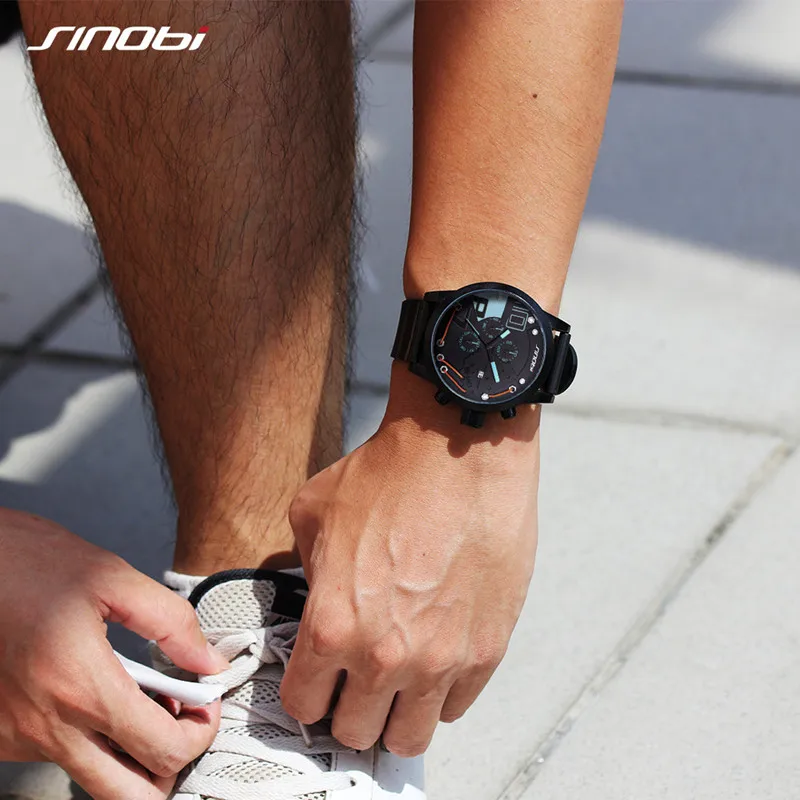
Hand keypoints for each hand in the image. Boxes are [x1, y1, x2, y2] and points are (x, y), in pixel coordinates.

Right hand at [0, 509, 228, 798]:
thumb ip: (170, 622)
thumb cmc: (28, 563)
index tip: (205, 703)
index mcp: (82, 687)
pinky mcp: (0, 735)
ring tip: (139, 702)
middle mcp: (47, 728)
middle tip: (179, 720)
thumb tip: (210, 663)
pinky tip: (96, 696)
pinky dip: (89, 740)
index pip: (163, 751)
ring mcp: (18, 738)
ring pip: (93, 780)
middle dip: (169, 765)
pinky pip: (57, 757)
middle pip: (129, 795)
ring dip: (130, 757)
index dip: (200, 732)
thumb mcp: (111, 577)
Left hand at [283, 368, 540, 756]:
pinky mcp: (486, 649)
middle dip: (349, 709)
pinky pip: (456, 706)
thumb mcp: (314, 512)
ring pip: (408, 738)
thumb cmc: (391, 474)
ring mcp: (440, 660)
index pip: (303, 705)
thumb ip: (306, 569)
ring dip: (396, 716)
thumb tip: (319, 591)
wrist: (460, 450)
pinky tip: (435, 657)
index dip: (307, 691)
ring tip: (398, 683)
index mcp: (331, 625)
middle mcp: (383, 655)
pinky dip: (441, 693)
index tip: (318, 680)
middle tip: (356, 682)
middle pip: (354, 732)